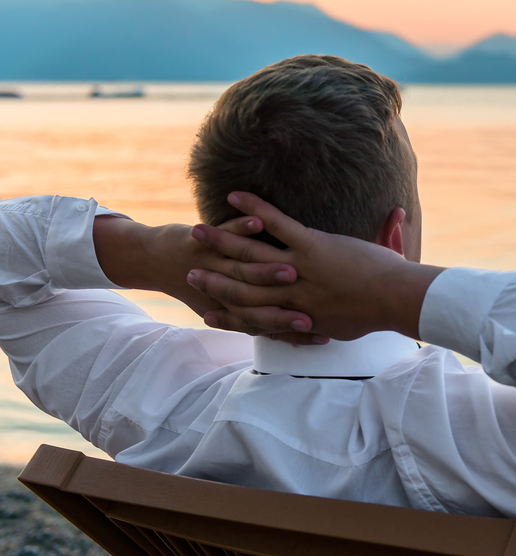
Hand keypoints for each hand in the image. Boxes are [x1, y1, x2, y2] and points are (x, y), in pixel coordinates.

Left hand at [93, 214, 324, 344]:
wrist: (153, 260)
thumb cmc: (197, 281)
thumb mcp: (222, 305)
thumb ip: (252, 317)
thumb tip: (286, 326)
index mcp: (233, 309)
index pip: (269, 325)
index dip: (294, 332)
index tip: (323, 333)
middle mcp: (222, 291)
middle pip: (260, 301)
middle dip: (287, 305)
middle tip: (315, 307)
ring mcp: (212, 265)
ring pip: (244, 269)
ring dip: (267, 268)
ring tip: (293, 265)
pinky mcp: (204, 242)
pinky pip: (227, 233)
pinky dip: (241, 228)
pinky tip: (258, 222)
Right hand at [186, 192, 444, 340]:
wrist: (396, 300)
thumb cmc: (378, 315)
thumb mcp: (346, 326)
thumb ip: (327, 325)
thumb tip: (322, 332)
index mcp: (297, 314)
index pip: (253, 317)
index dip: (228, 315)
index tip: (208, 312)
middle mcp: (290, 294)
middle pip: (241, 288)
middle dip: (213, 280)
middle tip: (187, 271)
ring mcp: (298, 268)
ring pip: (250, 256)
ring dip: (221, 241)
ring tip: (197, 232)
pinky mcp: (310, 245)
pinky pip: (276, 223)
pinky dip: (254, 208)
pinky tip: (234, 196)